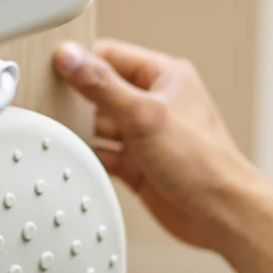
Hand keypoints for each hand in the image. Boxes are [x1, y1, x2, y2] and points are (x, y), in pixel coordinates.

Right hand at [52, 39, 265, 251]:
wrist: (222, 215)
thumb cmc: (203, 162)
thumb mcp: (144, 115)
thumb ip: (102, 85)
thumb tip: (69, 57)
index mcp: (163, 76)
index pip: (109, 56)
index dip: (81, 62)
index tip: (52, 70)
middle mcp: (153, 102)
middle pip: (100, 90)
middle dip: (77, 100)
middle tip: (50, 103)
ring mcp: (144, 134)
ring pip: (99, 123)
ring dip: (82, 130)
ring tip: (60, 132)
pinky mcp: (136, 163)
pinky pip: (102, 152)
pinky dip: (88, 155)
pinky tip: (75, 157)